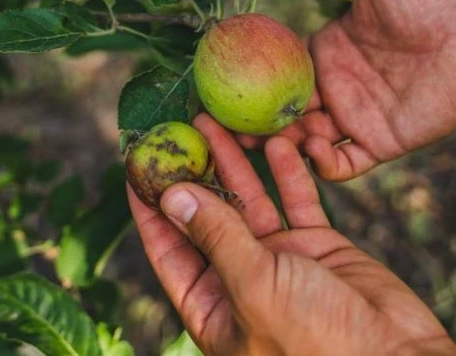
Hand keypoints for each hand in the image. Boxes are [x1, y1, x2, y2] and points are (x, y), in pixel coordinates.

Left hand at [129, 114, 455, 355]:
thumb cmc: (317, 344)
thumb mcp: (255, 287)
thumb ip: (217, 238)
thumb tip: (173, 196)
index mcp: (215, 307)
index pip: (170, 250)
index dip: (150, 209)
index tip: (136, 165)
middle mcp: (243, 281)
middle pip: (209, 218)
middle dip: (194, 173)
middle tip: (179, 128)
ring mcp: (282, 262)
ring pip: (251, 203)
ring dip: (235, 164)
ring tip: (215, 121)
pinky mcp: (319, 248)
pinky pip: (297, 202)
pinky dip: (288, 174)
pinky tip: (276, 142)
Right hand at [242, 0, 455, 179]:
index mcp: (330, 47)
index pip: (279, 68)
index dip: (252, 77)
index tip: (220, 81)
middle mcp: (337, 84)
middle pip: (284, 110)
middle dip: (256, 120)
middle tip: (224, 125)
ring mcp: (357, 116)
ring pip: (305, 141)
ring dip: (281, 145)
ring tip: (259, 140)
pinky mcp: (381, 142)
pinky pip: (343, 164)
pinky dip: (321, 165)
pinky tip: (311, 147)